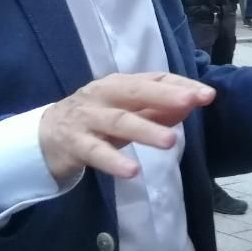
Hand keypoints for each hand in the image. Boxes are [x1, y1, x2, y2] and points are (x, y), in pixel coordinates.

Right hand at [38, 73, 215, 181]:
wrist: (44, 137)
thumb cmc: (93, 122)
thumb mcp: (125, 112)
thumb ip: (156, 109)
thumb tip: (191, 104)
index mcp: (119, 84)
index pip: (153, 79)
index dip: (180, 86)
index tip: (207, 96)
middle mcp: (103, 95)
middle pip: (136, 92)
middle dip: (165, 97)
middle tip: (192, 103)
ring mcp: (87, 118)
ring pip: (118, 122)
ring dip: (145, 130)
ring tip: (170, 141)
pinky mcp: (73, 143)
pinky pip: (95, 152)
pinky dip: (114, 161)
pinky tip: (132, 171)